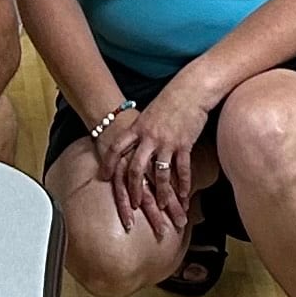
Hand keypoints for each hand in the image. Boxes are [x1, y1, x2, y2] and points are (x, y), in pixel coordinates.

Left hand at [85, 99, 195, 235]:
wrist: (190, 89)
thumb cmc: (170, 101)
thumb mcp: (148, 114)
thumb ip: (140, 131)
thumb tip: (132, 145)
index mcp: (137, 128)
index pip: (116, 149)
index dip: (108, 164)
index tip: (104, 179)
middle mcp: (149, 137)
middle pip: (136, 169)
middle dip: (134, 190)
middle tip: (134, 207)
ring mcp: (166, 141)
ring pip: (160, 174)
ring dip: (162, 194)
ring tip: (163, 207)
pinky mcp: (184, 144)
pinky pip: (182, 169)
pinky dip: (183, 184)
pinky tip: (184, 195)